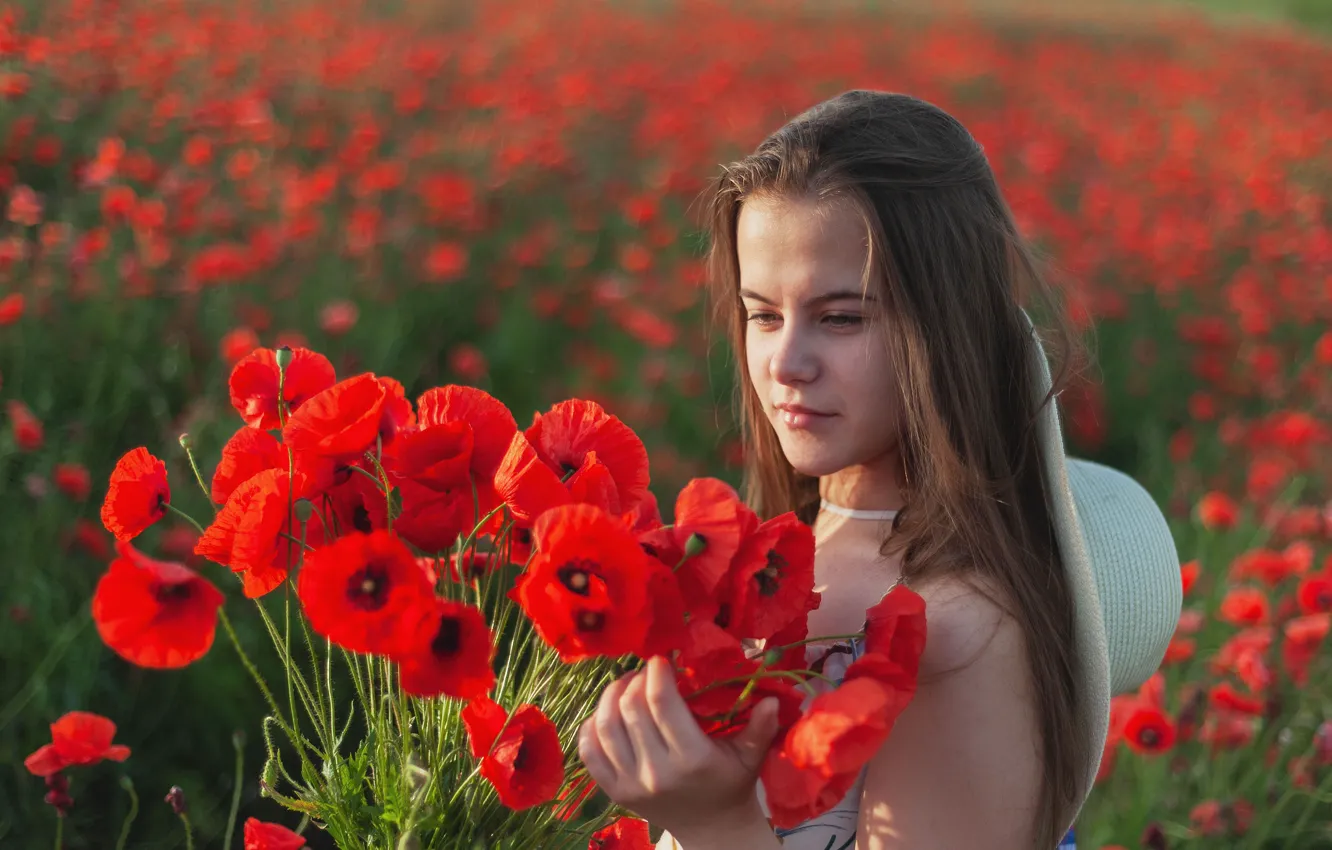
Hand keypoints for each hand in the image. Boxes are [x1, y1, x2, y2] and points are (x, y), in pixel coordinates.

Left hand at [577, 655, 781, 835]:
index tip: (662, 660)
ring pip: (605, 727)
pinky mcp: (614, 792)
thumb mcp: (750, 756)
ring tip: (625, 685)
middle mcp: (657, 772)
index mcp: (692, 758)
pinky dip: (590, 726)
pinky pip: (589, 753)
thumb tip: (773, 697)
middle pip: (631, 709)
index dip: (657, 673)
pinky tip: (606, 712)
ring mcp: (631, 784)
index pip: (662, 704)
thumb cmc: (731, 784)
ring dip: (610, 697)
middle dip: (635, 680)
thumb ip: (761, 726)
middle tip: (645, 672)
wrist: (711, 829)